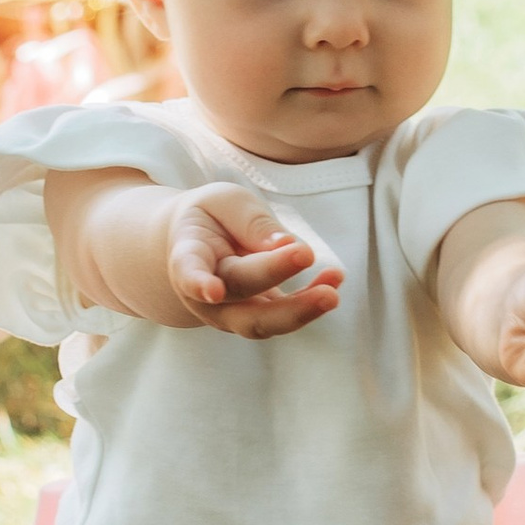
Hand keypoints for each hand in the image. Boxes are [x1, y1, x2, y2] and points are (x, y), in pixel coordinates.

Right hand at [165, 184, 342, 338]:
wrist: (199, 245)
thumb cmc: (213, 217)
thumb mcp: (227, 202)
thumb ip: (252, 222)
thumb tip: (287, 245)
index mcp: (189, 255)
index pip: (189, 271)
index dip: (198, 283)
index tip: (213, 291)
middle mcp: (206, 293)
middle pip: (238, 290)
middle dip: (272, 274)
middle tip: (306, 254)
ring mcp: (231, 313)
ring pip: (262, 321)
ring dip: (299, 308)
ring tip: (332, 292)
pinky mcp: (259, 318)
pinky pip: (285, 316)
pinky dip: (312, 300)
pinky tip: (335, 279)